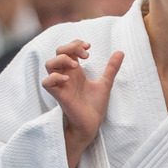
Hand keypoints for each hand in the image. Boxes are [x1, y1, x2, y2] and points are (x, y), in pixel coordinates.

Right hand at [42, 39, 123, 167]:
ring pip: (49, 65)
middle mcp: (66, 76)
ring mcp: (61, 85)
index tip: (89, 47)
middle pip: (57, 53)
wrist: (92, 124)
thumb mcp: (105, 83)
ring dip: (61, 60)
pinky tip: (68, 78)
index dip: (75, 44)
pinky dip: (55, 77)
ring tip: (76, 65)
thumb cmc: (95, 106)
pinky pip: (47, 83)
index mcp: (75, 72)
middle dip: (69, 48)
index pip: (68, 50)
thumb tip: (120, 52)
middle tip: (86, 54)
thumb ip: (111, 68)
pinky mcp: (59, 96)